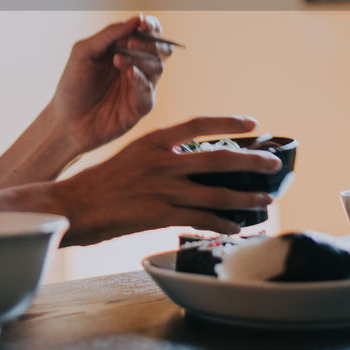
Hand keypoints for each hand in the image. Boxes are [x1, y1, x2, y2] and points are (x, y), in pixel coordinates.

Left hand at [48, 14, 174, 156]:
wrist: (66, 121)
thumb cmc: (73, 85)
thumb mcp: (84, 52)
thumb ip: (109, 35)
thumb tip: (136, 19)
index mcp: (123, 49)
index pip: (146, 33)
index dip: (150, 26)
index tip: (144, 23)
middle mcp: (136, 65)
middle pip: (160, 49)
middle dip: (151, 42)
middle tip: (132, 43)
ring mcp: (140, 86)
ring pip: (158, 66)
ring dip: (142, 59)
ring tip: (119, 60)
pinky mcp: (140, 106)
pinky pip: (149, 91)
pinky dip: (141, 80)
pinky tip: (129, 73)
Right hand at [51, 115, 281, 245]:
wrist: (75, 205)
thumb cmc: (102, 182)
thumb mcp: (132, 156)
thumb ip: (161, 156)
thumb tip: (192, 162)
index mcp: (154, 140)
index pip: (199, 124)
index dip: (229, 122)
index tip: (253, 123)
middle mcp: (162, 161)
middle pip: (218, 158)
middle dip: (252, 162)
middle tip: (273, 164)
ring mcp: (162, 188)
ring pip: (217, 193)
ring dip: (246, 197)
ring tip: (266, 200)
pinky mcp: (160, 215)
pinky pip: (201, 219)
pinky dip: (223, 223)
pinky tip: (236, 227)